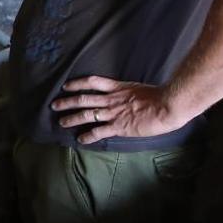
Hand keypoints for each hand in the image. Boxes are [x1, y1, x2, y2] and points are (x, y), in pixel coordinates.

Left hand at [51, 76, 187, 144]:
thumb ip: (130, 93)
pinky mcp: (118, 127)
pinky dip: (87, 136)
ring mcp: (113, 113)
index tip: (66, 86)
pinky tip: (80, 139)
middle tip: (54, 105)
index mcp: (118, 88)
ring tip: (61, 122)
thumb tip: (129, 96)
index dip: (77, 83)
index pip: (92, 82)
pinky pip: (98, 132)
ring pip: (86, 114)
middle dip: (67, 102)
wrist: (167, 105)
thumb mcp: (141, 89)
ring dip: (71, 118)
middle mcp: (111, 99)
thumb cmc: (160, 97)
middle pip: (83, 99)